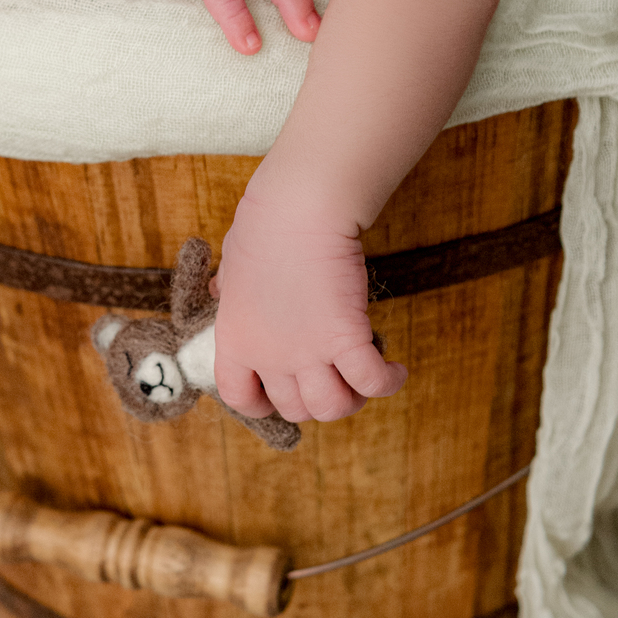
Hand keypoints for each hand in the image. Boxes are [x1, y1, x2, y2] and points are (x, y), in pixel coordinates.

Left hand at [212, 186, 406, 421]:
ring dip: (352, 400)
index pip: (239, 397)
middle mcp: (269, 355)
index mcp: (235, 339)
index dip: (261, 404)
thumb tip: (220, 290)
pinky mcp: (345, 338)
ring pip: (332, 408)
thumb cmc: (264, 225)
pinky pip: (371, 382)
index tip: (279, 396)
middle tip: (335, 378)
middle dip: (316, 401)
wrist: (296, 209)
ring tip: (364, 379)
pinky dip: (388, 382)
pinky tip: (396, 370)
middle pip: (296, 408)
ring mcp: (307, 351)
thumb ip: (229, 288)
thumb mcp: (232, 262)